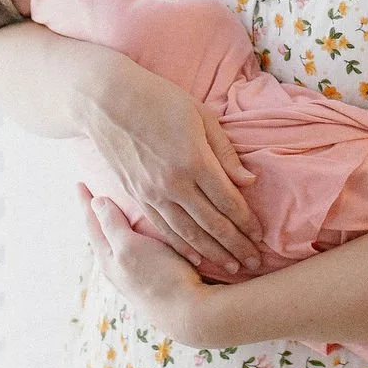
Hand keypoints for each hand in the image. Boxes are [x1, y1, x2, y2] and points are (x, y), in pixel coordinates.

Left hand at [80, 186, 214, 343]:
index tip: (79, 183)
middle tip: (95, 192)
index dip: (85, 201)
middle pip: (103, 233)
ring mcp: (137, 274)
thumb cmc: (159, 277)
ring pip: (121, 242)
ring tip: (117, 208)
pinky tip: (145, 233)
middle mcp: (119, 267)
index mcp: (108, 257)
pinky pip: (139, 249)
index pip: (92, 222)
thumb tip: (96, 202)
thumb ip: (112, 225)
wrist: (191, 313)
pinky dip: (136, 235)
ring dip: (117, 224)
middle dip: (99, 212)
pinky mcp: (156, 277)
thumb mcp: (130, 247)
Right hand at [82, 61, 264, 271]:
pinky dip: (181, 247)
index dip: (247, 221)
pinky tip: (195, 258)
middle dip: (236, 245)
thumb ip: (225, 152)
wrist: (106, 102)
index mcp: (195, 161)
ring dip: (213, 253)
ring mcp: (153, 193)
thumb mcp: (200, 116)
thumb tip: (248, 181)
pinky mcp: (137, 196)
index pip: (229, 201)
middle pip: (212, 224)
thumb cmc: (159, 100)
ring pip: (188, 234)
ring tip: (232, 267)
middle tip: (254, 262)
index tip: (260, 235)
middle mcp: (174, 184)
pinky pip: (163, 229)